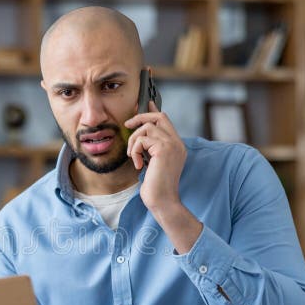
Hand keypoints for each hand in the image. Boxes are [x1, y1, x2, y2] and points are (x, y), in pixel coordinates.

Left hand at [124, 100, 186, 214]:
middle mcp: (177, 143)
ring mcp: (172, 145)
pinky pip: (142, 139)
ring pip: (146, 127)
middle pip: (159, 117)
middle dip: (140, 118)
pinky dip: (135, 151)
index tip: (145, 103)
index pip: (166, 120)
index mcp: (176, 146)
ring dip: (134, 141)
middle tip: (127, 125)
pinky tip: (138, 164)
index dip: (153, 111)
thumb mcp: (153, 164)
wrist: (163, 201)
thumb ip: (150, 149)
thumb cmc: (155, 188)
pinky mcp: (163, 149)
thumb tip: (140, 137)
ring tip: (134, 157)